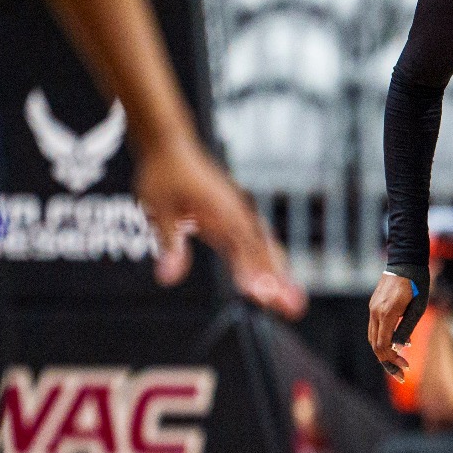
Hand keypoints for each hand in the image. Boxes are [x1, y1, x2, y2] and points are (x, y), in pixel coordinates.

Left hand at [135, 138, 306, 317]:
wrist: (172, 145)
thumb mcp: (158, 209)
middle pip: (263, 251)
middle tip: (293, 307)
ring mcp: (241, 214)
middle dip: (279, 280)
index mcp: (221, 210)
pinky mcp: (239, 216)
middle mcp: (238, 213)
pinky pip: (260, 242)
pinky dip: (271, 261)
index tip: (261, 293)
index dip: (252, 271)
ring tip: (294, 302)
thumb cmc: (165, 173)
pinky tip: (279, 275)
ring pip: (266, 248)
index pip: (241, 245)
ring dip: (280, 275)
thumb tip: (168, 277)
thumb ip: (170, 244)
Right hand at [368, 268, 427, 380]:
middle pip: (375, 345)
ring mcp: (372, 308)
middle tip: (402, 374)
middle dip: (388, 362)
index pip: (383, 345)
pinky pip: (375, 328)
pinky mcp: (374, 305)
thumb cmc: (418, 283)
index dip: (392, 360)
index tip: (406, 367)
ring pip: (373, 338)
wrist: (406, 260)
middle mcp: (375, 312)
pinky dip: (383, 340)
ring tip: (400, 363)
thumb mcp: (418, 307)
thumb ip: (407, 327)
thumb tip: (400, 347)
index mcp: (386, 313)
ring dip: (384, 353)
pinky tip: (396, 346)